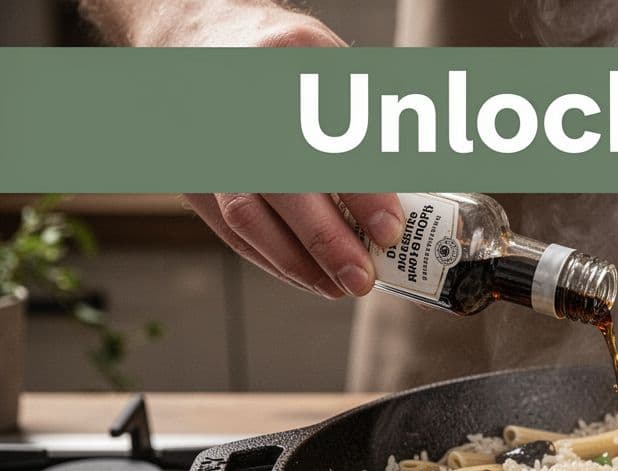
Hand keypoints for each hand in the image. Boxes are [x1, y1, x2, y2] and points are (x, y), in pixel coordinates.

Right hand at [139, 2, 402, 297]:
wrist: (200, 36)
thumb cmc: (287, 59)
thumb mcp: (338, 64)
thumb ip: (381, 118)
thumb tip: (425, 182)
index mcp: (290, 60)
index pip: (330, 136)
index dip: (362, 189)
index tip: (390, 227)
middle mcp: (240, 100)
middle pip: (282, 181)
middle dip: (326, 237)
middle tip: (363, 276)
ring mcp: (208, 139)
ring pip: (247, 212)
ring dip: (296, 260)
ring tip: (340, 287)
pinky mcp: (191, 172)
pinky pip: (230, 228)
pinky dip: (272, 259)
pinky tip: (309, 278)